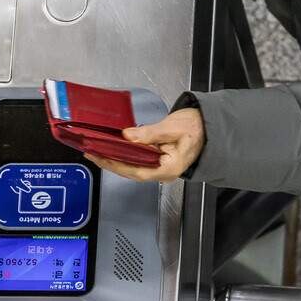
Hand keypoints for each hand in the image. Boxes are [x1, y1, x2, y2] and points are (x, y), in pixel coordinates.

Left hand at [84, 108, 205, 181]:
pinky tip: (114, 149)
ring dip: (115, 160)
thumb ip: (149, 133)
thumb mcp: (173, 127)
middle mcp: (163, 173)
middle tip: (91, 152)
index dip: (115, 165)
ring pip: (133, 167)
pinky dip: (124, 156)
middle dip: (110, 163)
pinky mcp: (159, 162)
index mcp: (169, 168)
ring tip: (98, 150)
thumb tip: (127, 136)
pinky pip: (138, 162)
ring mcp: (161, 169)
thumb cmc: (196, 127)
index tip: (99, 156)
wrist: (210, 127)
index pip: (136, 171)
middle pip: (131, 172)